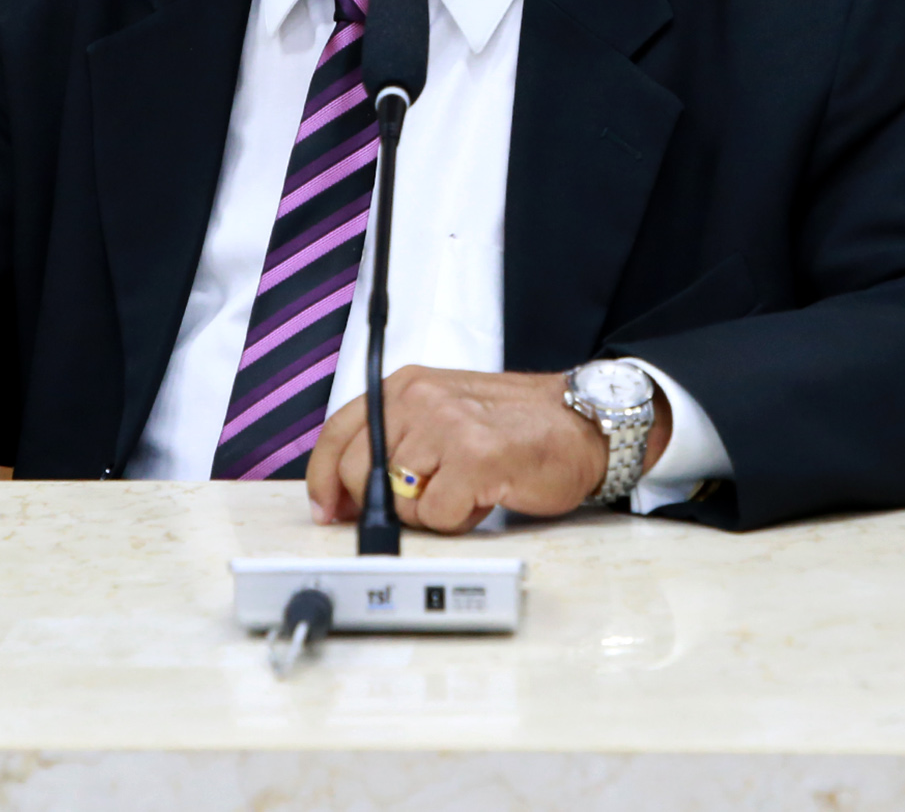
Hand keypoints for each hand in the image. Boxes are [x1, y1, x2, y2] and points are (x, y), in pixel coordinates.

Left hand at [304, 366, 670, 533]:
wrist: (581, 422)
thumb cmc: (514, 424)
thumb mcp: (443, 412)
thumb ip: (396, 440)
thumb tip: (346, 493)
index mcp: (406, 385)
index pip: (339, 431)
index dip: (323, 478)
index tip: (327, 509)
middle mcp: (420, 398)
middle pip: (360, 473)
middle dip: (388, 501)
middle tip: (429, 498)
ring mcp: (447, 426)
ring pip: (400, 500)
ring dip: (431, 510)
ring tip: (466, 487)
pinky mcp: (475, 458)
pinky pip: (438, 517)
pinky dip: (459, 519)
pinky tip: (484, 496)